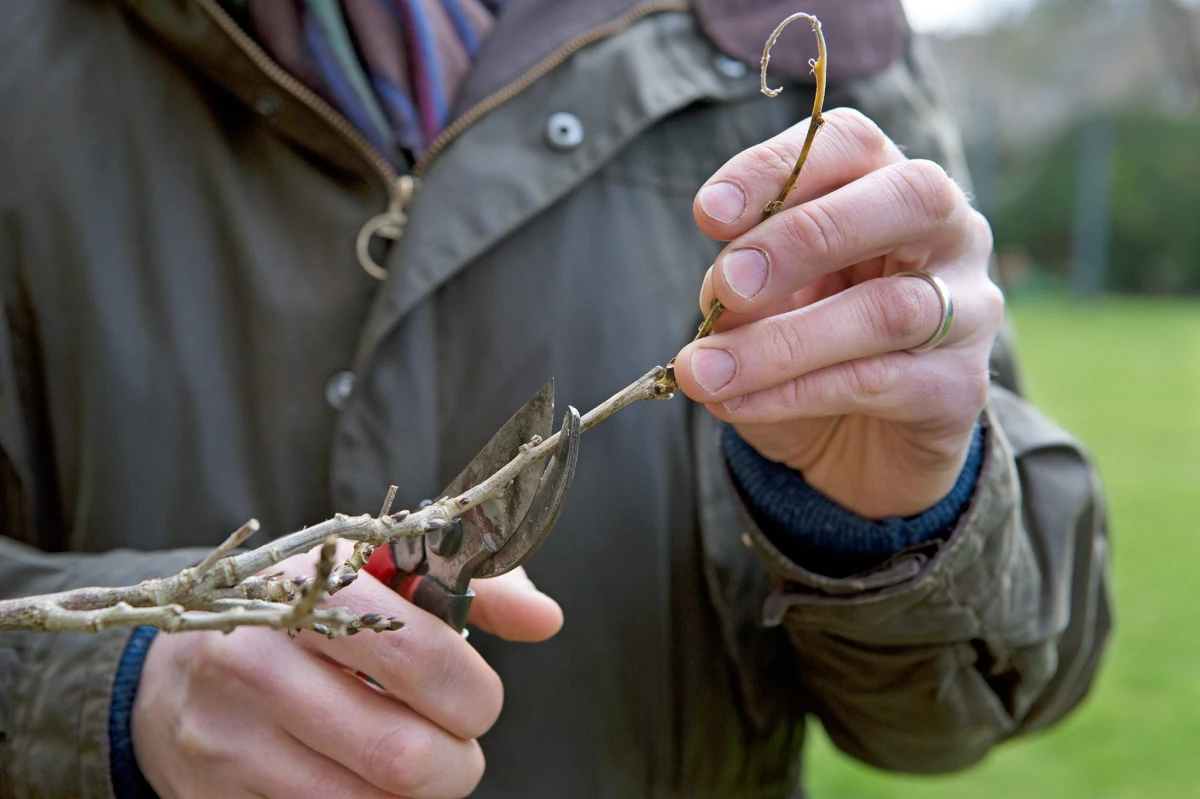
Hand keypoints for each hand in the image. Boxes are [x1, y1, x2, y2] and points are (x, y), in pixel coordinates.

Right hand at [132, 549, 561, 798]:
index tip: (477, 699)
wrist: (171, 666)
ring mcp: (227, 738)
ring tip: (417, 763)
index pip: (420, 657)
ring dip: (419, 796)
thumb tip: (547, 620)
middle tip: (457, 746)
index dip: (474, 693)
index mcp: (310, 589)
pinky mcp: (210, 796)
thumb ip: (473, 586)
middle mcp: (257, 663)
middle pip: (402, 755)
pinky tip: (365, 781)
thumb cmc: (305, 615)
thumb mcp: (379, 576)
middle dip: (458, 764)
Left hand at [673, 108, 1002, 518]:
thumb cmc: (805, 352)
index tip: (709, 214)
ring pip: (889, 309)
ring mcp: (969, 311)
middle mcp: (949, 234)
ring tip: (704, 371)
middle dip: (805, 238)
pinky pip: (878, 382)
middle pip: (908, 199)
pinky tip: (737, 403)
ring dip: (782, 341)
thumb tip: (722, 292)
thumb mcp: (759, 307)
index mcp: (888, 188)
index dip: (779, 168)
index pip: (851, 144)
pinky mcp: (959, 389)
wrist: (855, 451)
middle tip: (729, 286)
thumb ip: (741, 285)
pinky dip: (794, 392)